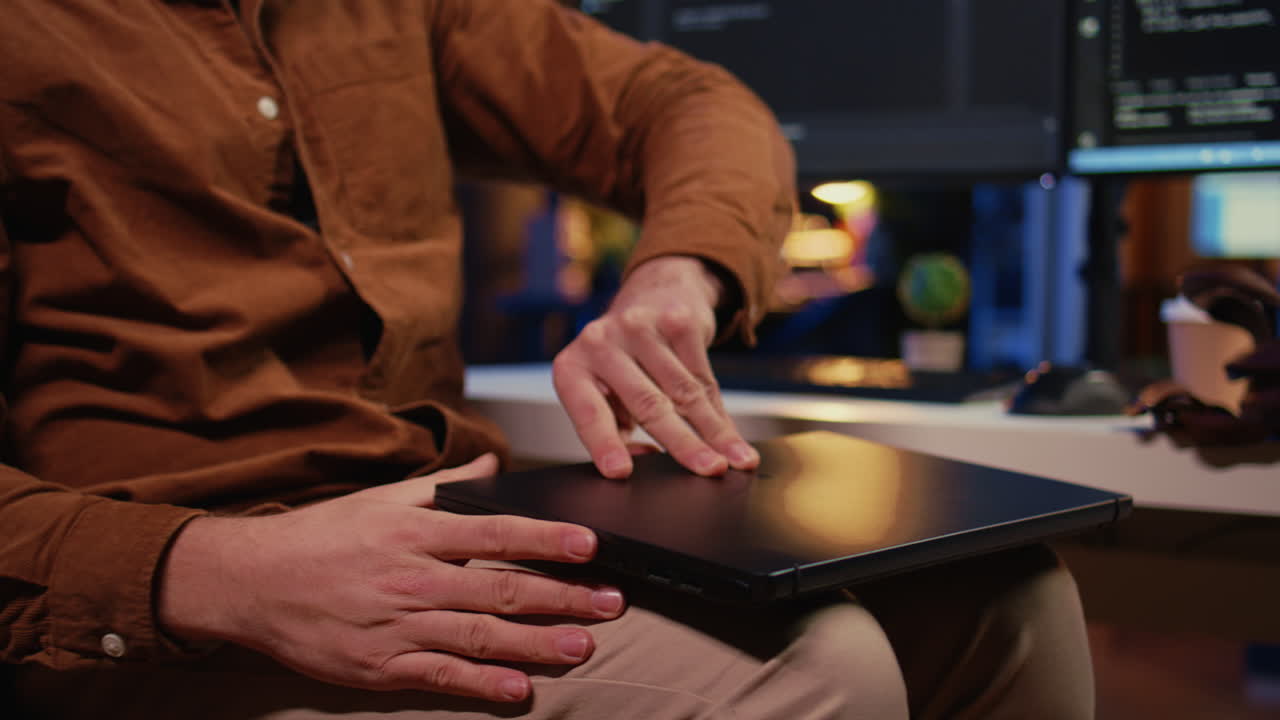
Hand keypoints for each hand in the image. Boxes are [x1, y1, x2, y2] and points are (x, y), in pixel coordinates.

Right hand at [158, 454, 624, 701]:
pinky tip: (519, 690)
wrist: (251, 581)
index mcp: (416, 532)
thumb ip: (443, 487)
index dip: (546, 539)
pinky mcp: (382, 666)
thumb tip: (490, 468)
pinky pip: (442, 676)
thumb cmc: (320, 537)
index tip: (590, 544)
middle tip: (610, 603)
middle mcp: (414, 578)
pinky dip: (482, 685)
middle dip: (562, 597)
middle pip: (502, 588)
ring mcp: (399, 625)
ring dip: (536, 643)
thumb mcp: (381, 499)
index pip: (496, 533)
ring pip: (481, 635)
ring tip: (581, 647)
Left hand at [552, 255, 758, 477]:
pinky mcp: (676, 320)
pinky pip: (703, 375)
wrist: (652, 297)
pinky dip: (720, 411)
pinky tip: (732, 435)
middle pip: (648, 403)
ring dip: (714, 431)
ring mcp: (638, 326)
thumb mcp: (606, 397)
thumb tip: (642, 459)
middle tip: (708, 470)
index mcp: (572, 368)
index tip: (621, 472)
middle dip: (683, 443)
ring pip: (684, 391)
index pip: (590, 413)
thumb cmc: (623, 364)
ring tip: (734, 460)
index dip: (605, 443)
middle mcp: (599, 342)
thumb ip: (615, 432)